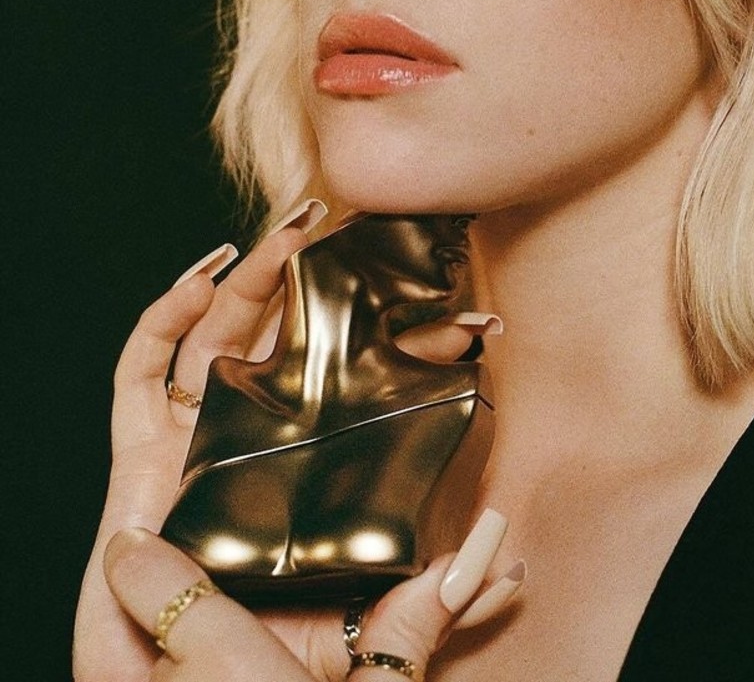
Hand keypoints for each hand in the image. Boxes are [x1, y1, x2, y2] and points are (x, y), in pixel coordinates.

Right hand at [73, 201, 509, 681]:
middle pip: (284, 332)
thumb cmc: (265, 665)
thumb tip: (508, 565)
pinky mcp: (135, 454)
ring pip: (218, 331)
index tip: (464, 315)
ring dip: (249, 274)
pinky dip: (162, 318)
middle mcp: (252, 434)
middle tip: (354, 225)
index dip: (406, 342)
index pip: (361, 380)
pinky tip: (200, 279)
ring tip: (287, 233)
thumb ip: (432, 603)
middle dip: (313, 274)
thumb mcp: (366, 636)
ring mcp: (192, 437)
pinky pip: (139, 371)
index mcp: (307, 461)